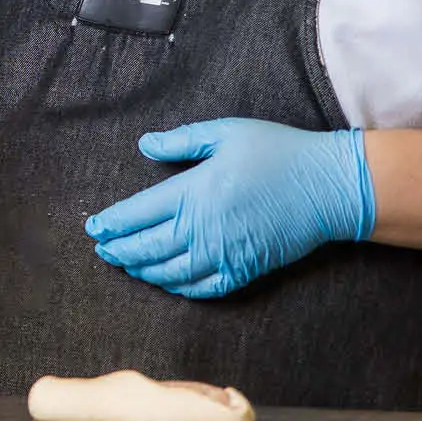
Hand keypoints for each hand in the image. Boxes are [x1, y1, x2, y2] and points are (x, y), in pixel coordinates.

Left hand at [84, 118, 373, 297]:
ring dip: (142, 270)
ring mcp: (223, 253)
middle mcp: (203, 227)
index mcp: (194, 191)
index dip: (112, 223)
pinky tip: (166, 280)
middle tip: (102, 250)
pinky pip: (201, 288)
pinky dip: (177, 287)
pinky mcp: (244, 270)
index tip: (94, 227)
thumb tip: (145, 145)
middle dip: (119, 250)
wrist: (327, 187)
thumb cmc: (278, 152)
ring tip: (126, 264)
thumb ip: (182, 140)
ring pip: (169, 272)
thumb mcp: (227, 132)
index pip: (138, 213)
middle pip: (146, 247)